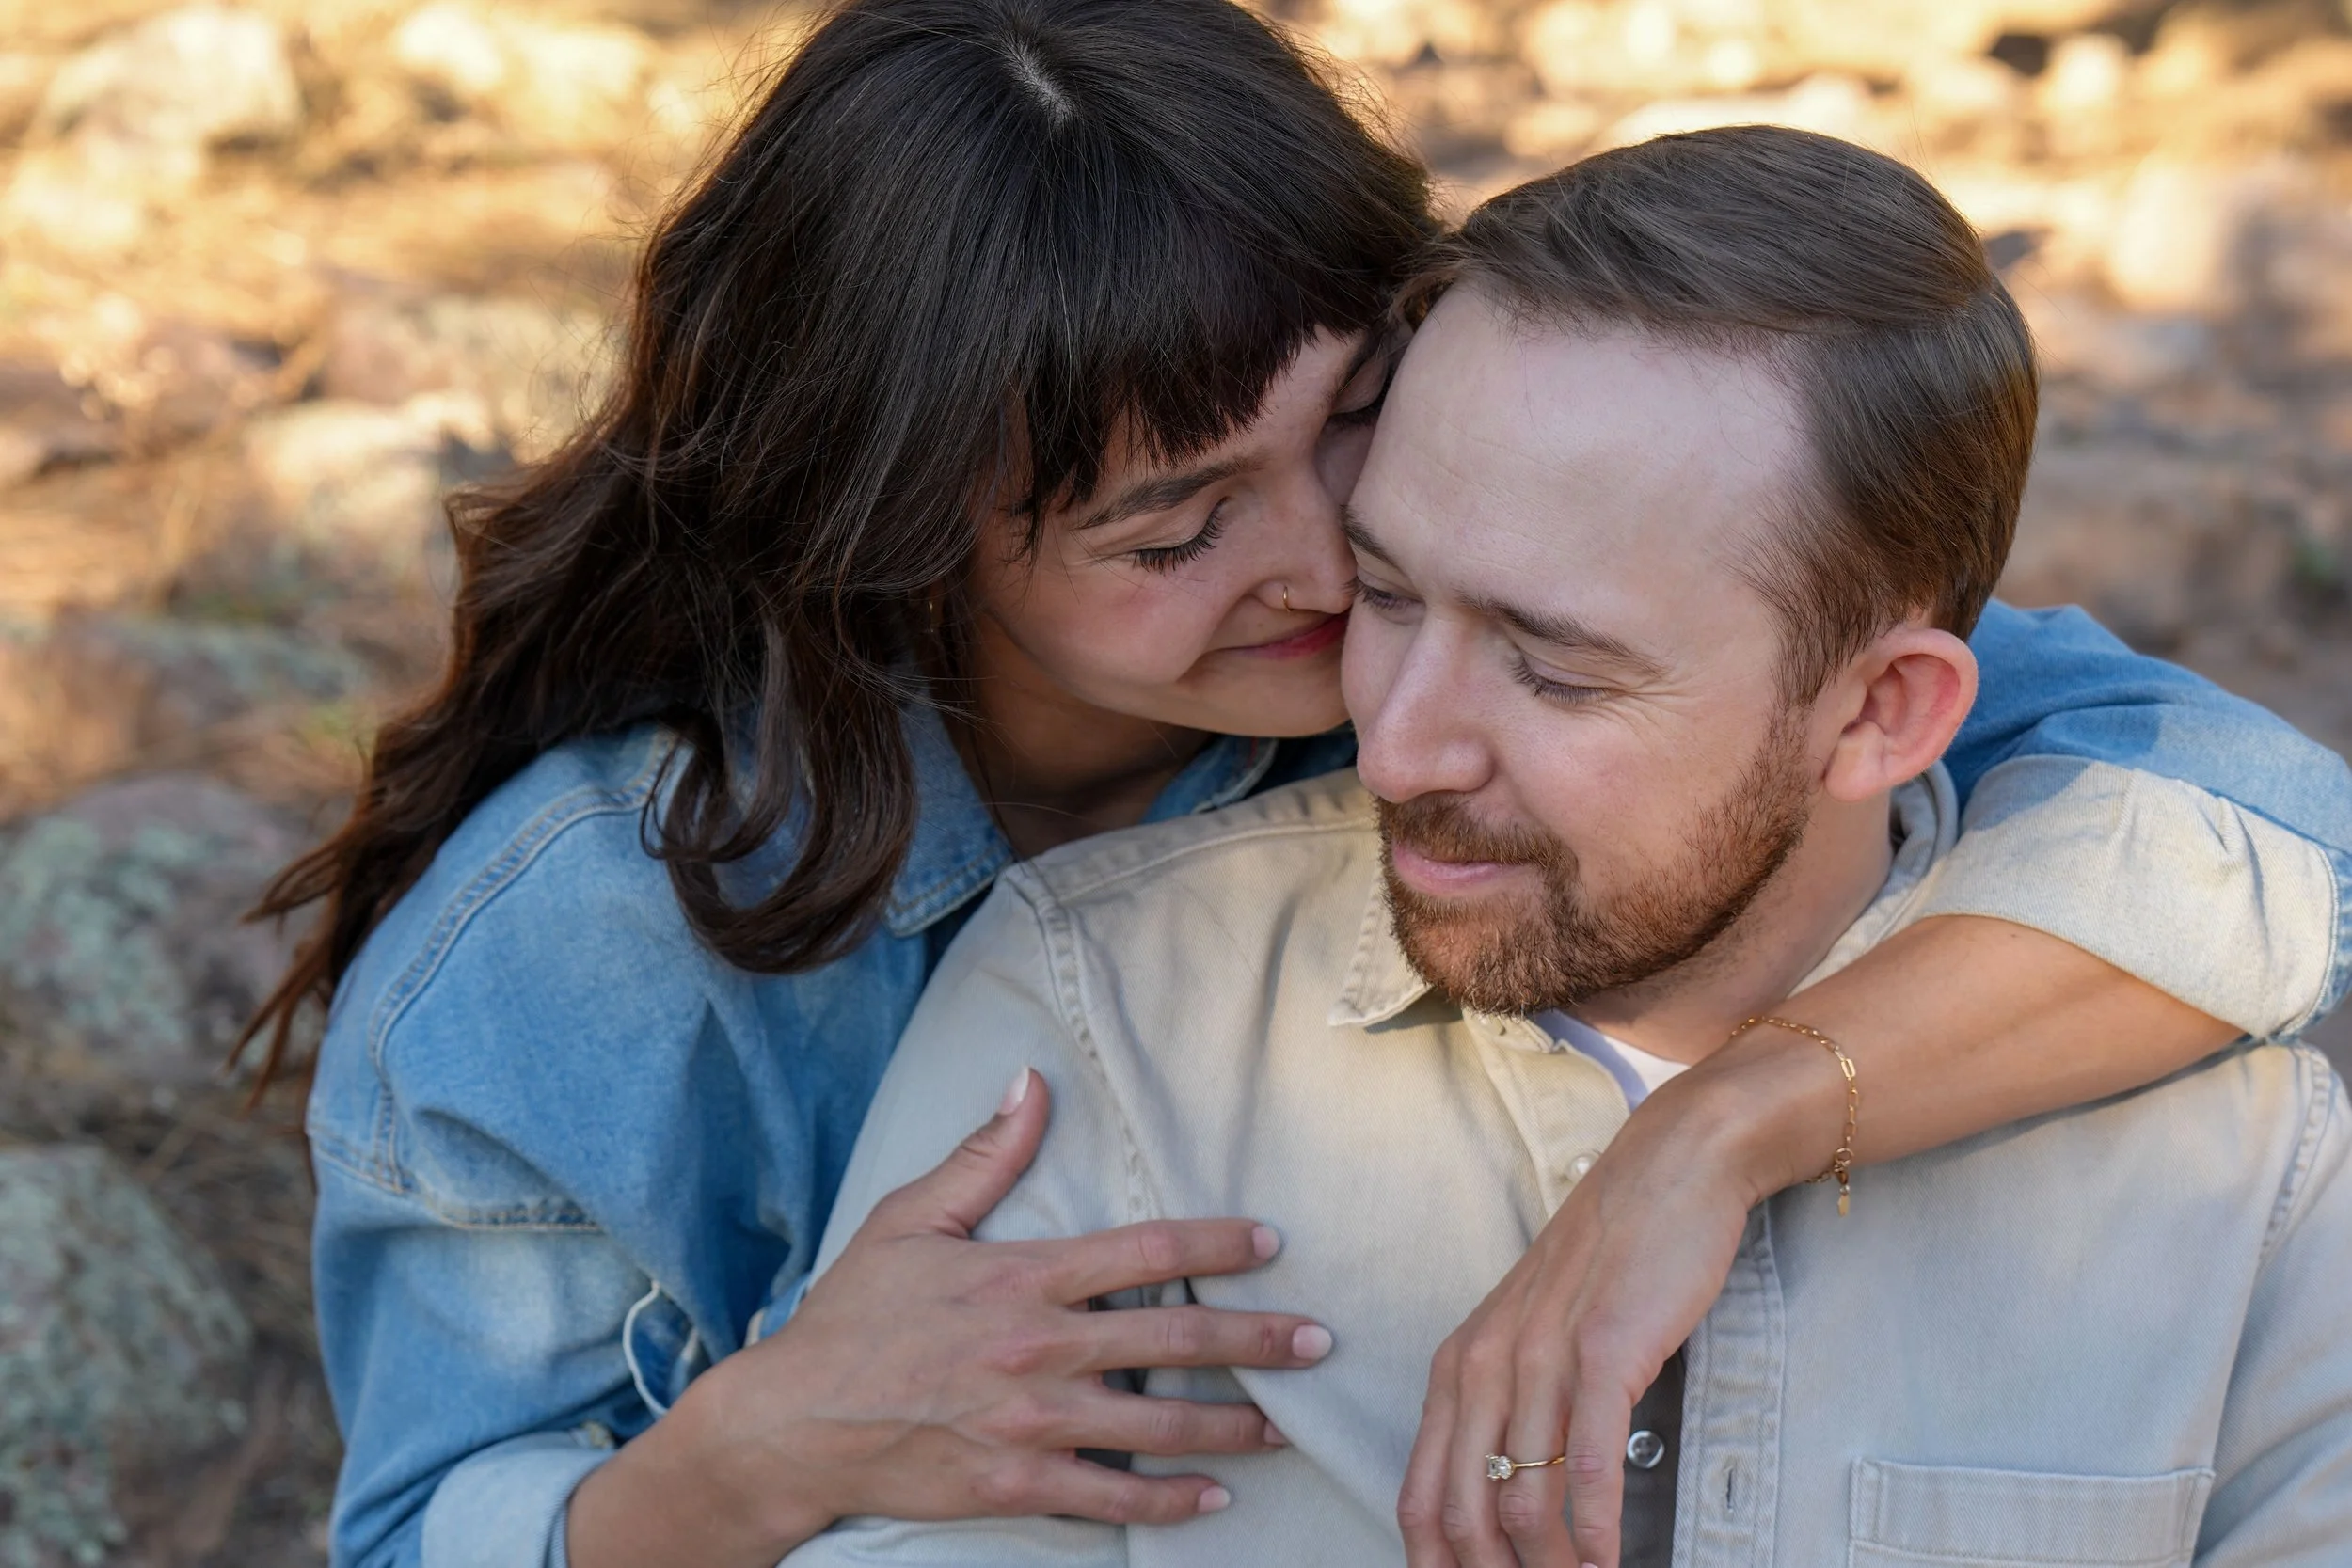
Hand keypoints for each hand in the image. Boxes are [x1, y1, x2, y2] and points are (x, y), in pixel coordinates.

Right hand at [569, 1069, 1330, 1567]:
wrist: (794, 1421)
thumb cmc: (853, 1316)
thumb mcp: (912, 1220)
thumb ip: (985, 1156)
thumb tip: (1032, 1083)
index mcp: (1023, 1278)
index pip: (1143, 1251)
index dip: (1215, 1244)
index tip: (1270, 1242)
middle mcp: (1040, 1350)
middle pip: (1174, 1339)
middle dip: (1256, 1341)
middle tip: (1317, 1344)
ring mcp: (1032, 1423)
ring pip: (1157, 1425)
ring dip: (1232, 1427)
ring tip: (1286, 1425)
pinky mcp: (1015, 1483)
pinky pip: (1109, 1499)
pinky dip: (1166, 1502)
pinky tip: (1212, 1500)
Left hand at [1398, 1043, 1826, 1567]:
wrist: (1667, 1173)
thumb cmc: (1606, 1260)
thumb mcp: (1529, 1333)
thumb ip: (1506, 1408)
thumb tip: (1504, 1504)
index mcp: (1458, 1367)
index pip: (1419, 1499)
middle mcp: (1484, 1366)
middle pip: (1461, 1516)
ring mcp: (1541, 1359)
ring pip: (1523, 1503)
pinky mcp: (1605, 1352)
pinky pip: (1590, 1464)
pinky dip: (1599, 1530)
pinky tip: (1610, 1563)